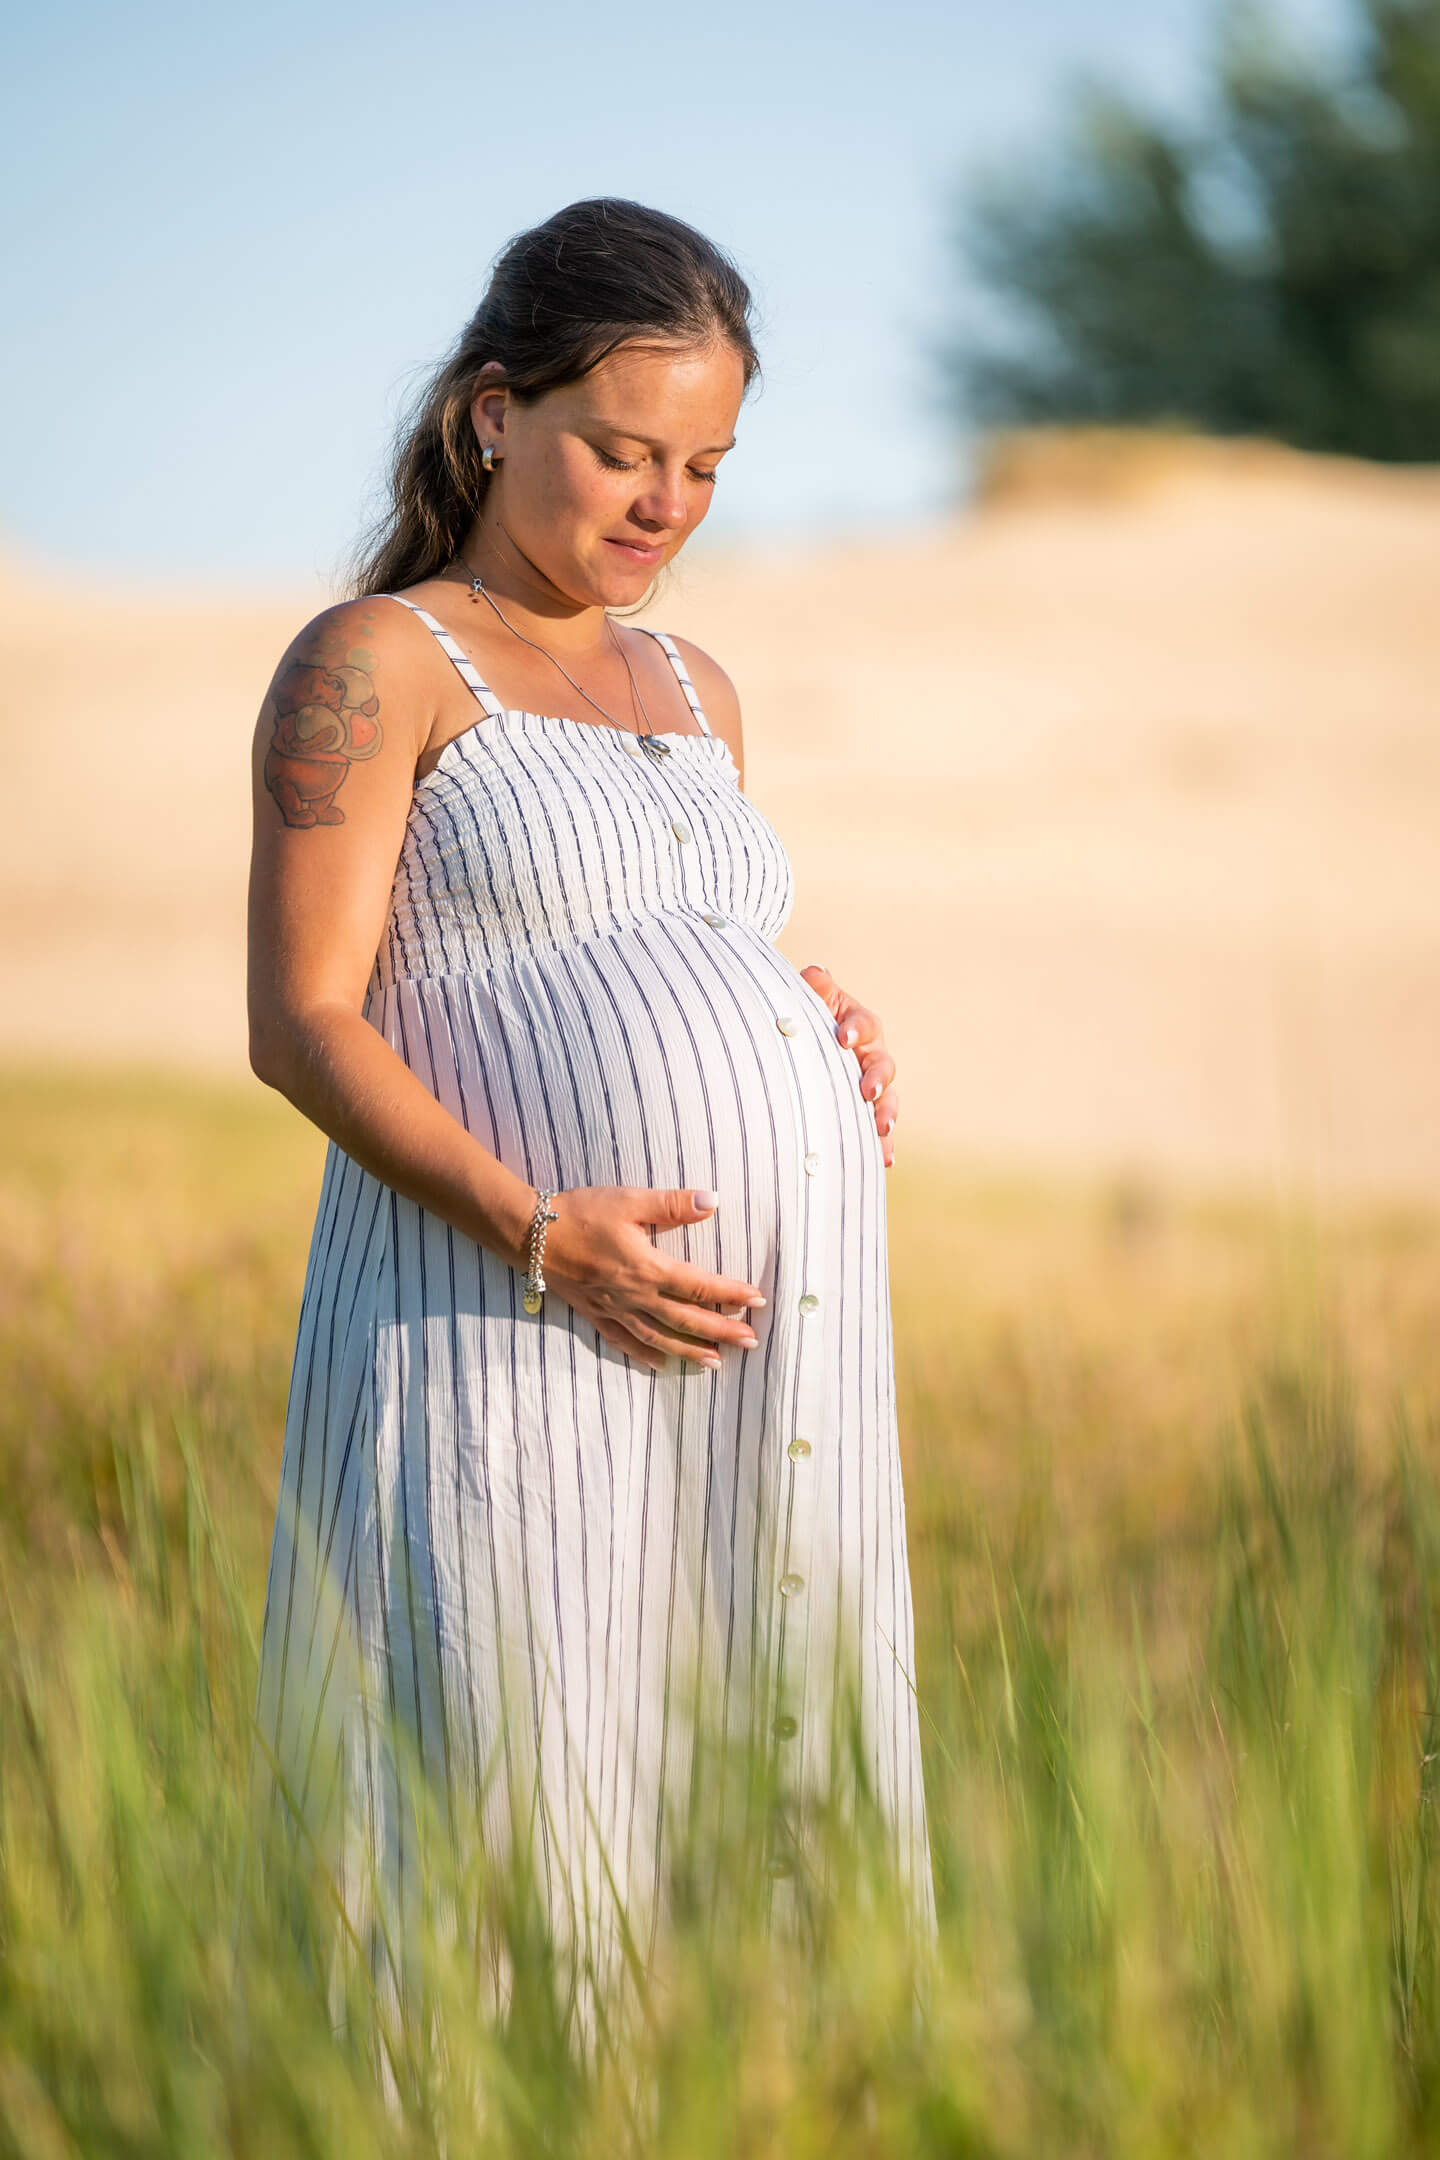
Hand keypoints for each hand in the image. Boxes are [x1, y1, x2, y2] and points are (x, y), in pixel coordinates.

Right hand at [538, 1184, 767, 1373]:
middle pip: (686, 1320)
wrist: (530, 1234)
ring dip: (690, 1351)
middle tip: (752, 1342)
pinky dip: (645, 1355)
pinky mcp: (595, 1313)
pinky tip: (662, 1365)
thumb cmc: (580, 1212)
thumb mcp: (628, 1200)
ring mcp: (614, 1309)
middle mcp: (634, 1296)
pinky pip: (624, 1341)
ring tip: (718, 1363)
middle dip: (722, 1331)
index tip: (758, 1300)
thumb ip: (671, 1204)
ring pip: (659, 1337)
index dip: (731, 1293)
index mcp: (647, 1268)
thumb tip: (712, 1201)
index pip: (699, 1286)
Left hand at [799, 963, 897, 1168]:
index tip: (842, 1038)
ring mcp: (871, 1085)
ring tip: (882, 1129)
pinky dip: (883, 1142)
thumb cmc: (804, 1020)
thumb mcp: (806, 1001)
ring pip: (887, 1099)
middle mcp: (871, 1054)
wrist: (799, 1046)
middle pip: (883, 1065)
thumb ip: (813, 989)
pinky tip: (885, 1158)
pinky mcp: (866, 1111)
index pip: (864, 1024)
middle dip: (878, 1079)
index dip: (856, 1030)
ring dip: (887, 1114)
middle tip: (868, 1092)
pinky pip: (879, 1127)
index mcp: (858, 1024)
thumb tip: (815, 974)